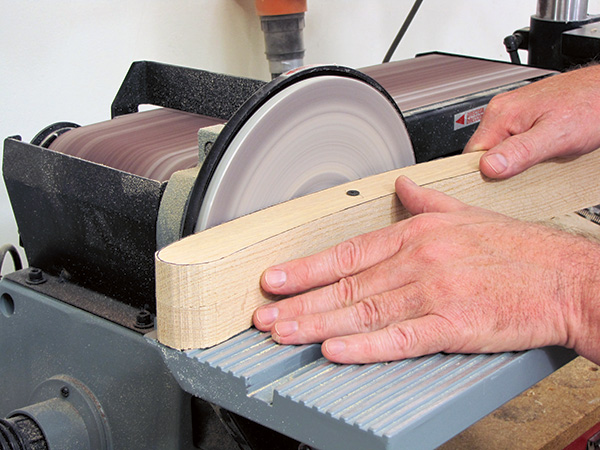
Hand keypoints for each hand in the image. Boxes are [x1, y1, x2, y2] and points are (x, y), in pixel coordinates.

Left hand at [253, 177, 599, 363]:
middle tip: (265, 314)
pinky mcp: (453, 324)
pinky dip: (363, 345)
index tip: (277, 278)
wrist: (564, 278)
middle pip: (346, 285)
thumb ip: (427, 201)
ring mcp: (433, 292)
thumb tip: (402, 185)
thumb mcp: (467, 212)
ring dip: (318, 324)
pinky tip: (335, 349)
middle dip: (300, 302)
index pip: (348, 253)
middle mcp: (419, 260)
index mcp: (418, 233)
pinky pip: (399, 337)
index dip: (307, 268)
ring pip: (362, 311)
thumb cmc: (518, 250)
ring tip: (284, 333)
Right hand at [464, 64, 599, 178]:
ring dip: (515, 161)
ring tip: (539, 159)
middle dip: (502, 168)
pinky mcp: (524, 116)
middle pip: (483, 154)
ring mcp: (512, 112)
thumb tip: (488, 167)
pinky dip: (523, 152)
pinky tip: (541, 152)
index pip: (471, 156)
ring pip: (498, 149)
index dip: (483, 175)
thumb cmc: (591, 106)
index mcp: (501, 114)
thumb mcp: (557, 135)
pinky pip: (512, 142)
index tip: (501, 184)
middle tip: (528, 171)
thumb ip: (521, 152)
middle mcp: (502, 110)